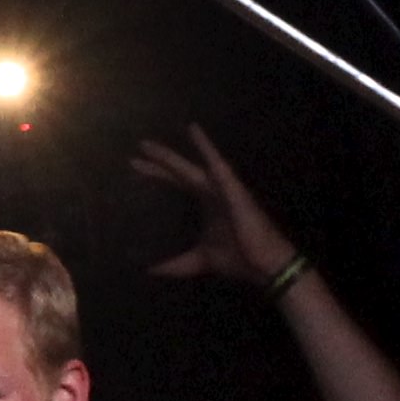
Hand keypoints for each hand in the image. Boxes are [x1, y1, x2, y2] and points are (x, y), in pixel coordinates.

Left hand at [134, 125, 296, 285]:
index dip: (156, 174)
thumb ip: (175, 264)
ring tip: (149, 144)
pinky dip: (206, 147)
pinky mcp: (233, 188)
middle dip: (159, 161)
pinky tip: (193, 130)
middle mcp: (213, 192)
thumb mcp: (197, 260)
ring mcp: (223, 188)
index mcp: (206, 204)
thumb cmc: (238, 259)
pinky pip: (218, 163)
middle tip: (137, 148)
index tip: (134, 166)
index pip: (176, 183)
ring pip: (192, 166)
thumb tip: (150, 270)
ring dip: (171, 155)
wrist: (265, 267)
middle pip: (180, 172)